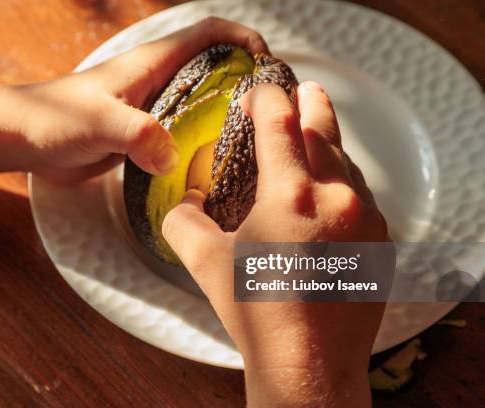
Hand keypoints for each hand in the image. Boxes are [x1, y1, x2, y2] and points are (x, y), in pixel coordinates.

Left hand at [18, 17, 268, 182]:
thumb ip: (136, 134)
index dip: (242, 38)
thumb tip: (171, 159)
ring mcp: (153, 108)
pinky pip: (184, 133)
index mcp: (152, 64)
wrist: (27, 138)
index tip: (267, 62)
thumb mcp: (98, 122)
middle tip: (270, 112)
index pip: (208, 34)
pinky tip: (214, 166)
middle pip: (214, 68)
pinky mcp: (145, 135)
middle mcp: (158, 81)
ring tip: (252, 142)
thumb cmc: (56, 118)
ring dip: (227, 115)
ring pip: (202, 103)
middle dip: (246, 80)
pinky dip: (203, 143)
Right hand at [162, 82, 388, 406]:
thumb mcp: (203, 262)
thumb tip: (186, 202)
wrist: (308, 364)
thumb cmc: (256, 312)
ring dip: (326, 145)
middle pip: (325, 126)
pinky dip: (342, 181)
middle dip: (309, 102)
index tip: (256, 93)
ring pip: (347, 161)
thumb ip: (182, 220)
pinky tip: (326, 194)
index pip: (280, 119)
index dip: (266, 96)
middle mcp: (336, 197)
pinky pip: (362, 194)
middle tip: (300, 91)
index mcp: (291, 194)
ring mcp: (365, 218)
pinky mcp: (380, 240)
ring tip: (309, 143)